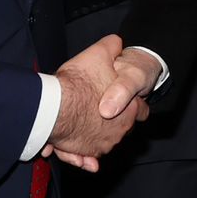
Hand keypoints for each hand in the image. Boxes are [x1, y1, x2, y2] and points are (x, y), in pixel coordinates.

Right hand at [44, 37, 150, 171]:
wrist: (54, 106)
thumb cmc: (78, 81)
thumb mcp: (98, 54)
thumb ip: (111, 46)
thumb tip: (116, 42)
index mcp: (131, 108)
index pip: (142, 111)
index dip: (135, 104)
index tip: (127, 103)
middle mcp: (121, 130)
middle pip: (122, 127)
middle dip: (113, 120)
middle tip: (99, 111)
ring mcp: (105, 144)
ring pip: (104, 140)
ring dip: (96, 135)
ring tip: (84, 125)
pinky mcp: (87, 153)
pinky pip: (88, 155)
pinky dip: (85, 154)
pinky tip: (80, 151)